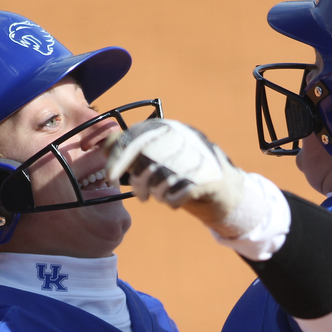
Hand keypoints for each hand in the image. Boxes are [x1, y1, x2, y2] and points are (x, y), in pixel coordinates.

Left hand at [103, 119, 248, 233]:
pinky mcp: (212, 179)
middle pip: (147, 157)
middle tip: (142, 196)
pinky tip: (174, 203)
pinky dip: (173, 201)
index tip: (110, 177)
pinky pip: (180, 192)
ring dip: (157, 193)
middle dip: (138, 180)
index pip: (136, 136)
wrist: (228, 192)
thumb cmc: (185, 176)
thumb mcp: (158, 159)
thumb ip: (134, 150)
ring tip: (161, 198)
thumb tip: (103, 143)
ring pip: (162, 177)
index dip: (118, 157)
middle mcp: (186, 137)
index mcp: (171, 128)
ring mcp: (200, 156)